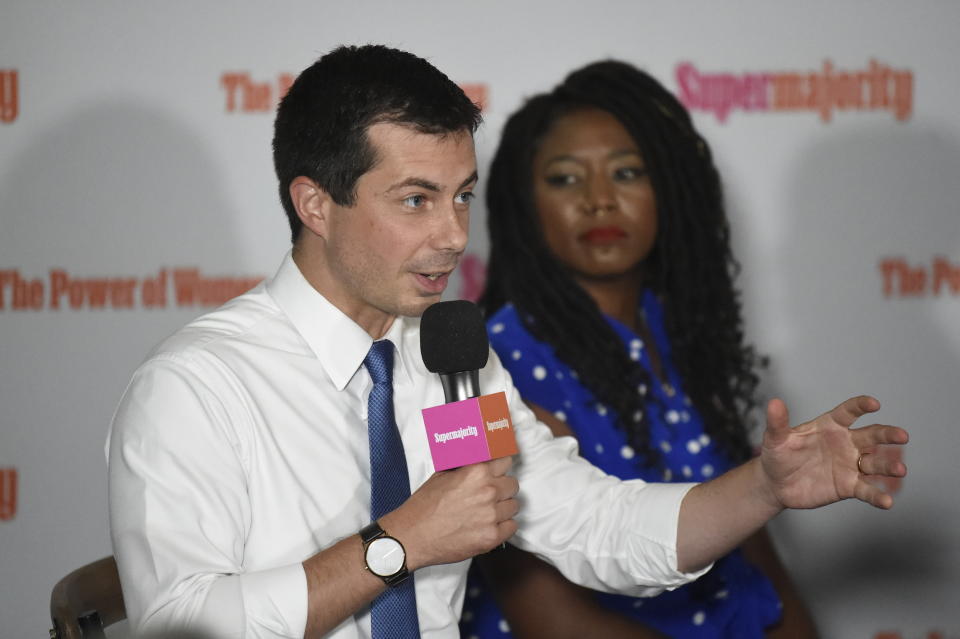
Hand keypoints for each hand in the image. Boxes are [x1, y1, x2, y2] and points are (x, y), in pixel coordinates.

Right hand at [381, 457, 518, 569]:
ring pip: (514, 506)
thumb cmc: (424, 505)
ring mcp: (491, 515)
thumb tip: (480, 456)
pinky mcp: (492, 537)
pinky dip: (503, 526)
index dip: (500, 467)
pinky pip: (512, 527)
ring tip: (485, 512)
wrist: (412, 536)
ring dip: (503, 508)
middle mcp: (488, 491)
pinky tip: (488, 525)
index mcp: (476, 472)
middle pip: (513, 484)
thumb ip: (466, 465)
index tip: (499, 472)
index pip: (506, 461)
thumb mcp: (443, 474)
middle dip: (502, 488)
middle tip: (489, 495)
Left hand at [759, 395, 907, 510]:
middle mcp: (845, 443)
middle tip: (903, 435)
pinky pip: (866, 490)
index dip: (861, 406)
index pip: (849, 412)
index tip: (873, 404)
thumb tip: (774, 402)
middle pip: (871, 435)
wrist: (776, 483)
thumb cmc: (778, 455)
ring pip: (874, 463)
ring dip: (888, 466)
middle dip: (887, 434)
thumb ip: (777, 422)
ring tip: (900, 470)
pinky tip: (887, 502)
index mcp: (830, 425)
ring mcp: (849, 465)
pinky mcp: (848, 486)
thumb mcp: (775, 439)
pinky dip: (877, 496)